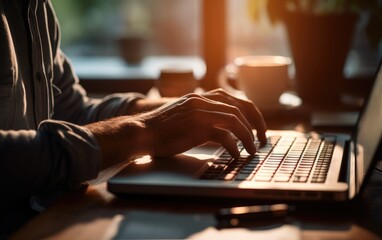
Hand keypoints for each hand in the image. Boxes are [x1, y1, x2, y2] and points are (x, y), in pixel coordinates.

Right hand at [86, 89, 266, 168]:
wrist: (141, 132)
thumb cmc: (161, 129)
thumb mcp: (184, 116)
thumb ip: (202, 117)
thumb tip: (223, 131)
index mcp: (200, 97)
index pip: (233, 99)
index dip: (250, 112)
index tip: (256, 126)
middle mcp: (201, 100)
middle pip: (239, 107)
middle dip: (255, 123)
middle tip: (261, 139)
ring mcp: (199, 112)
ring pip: (235, 119)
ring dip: (247, 136)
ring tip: (252, 150)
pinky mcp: (196, 127)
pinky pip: (224, 135)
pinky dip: (234, 146)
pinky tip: (236, 155)